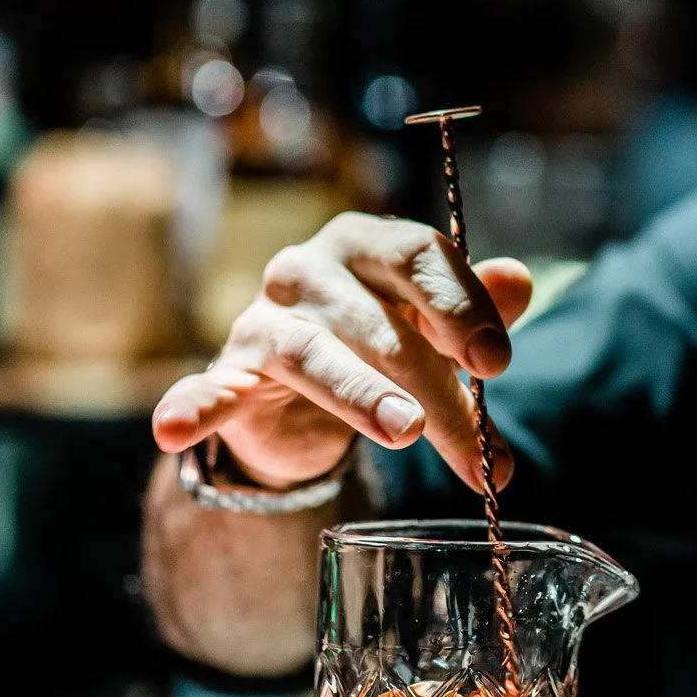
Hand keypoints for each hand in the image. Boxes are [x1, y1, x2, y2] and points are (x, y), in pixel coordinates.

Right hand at [150, 213, 532, 490]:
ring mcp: (263, 322)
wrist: (296, 394)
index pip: (418, 254)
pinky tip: (176, 428)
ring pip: (317, 357)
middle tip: (482, 455)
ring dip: (362, 397)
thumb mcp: (433, 326)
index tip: (498, 363)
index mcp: (365, 241)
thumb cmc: (377, 345)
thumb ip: (477, 306)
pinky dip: (194, 407)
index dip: (462, 306)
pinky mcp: (228, 374)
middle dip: (440, 394)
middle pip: (383, 327)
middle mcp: (308, 270)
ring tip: (405, 431)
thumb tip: (521, 280)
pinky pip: (209, 390)